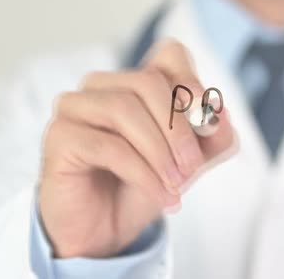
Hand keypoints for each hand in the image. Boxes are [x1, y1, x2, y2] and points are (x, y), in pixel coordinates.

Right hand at [39, 40, 235, 257]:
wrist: (106, 229)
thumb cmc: (144, 185)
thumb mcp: (190, 161)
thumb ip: (213, 138)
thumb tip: (222, 115)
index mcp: (135, 83)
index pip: (169, 55)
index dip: (191, 81)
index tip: (207, 121)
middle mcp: (102, 86)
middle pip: (148, 82)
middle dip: (179, 128)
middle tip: (193, 168)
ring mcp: (75, 107)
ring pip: (125, 110)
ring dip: (160, 153)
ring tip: (176, 186)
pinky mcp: (60, 136)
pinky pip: (108, 146)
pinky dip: (143, 174)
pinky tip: (161, 196)